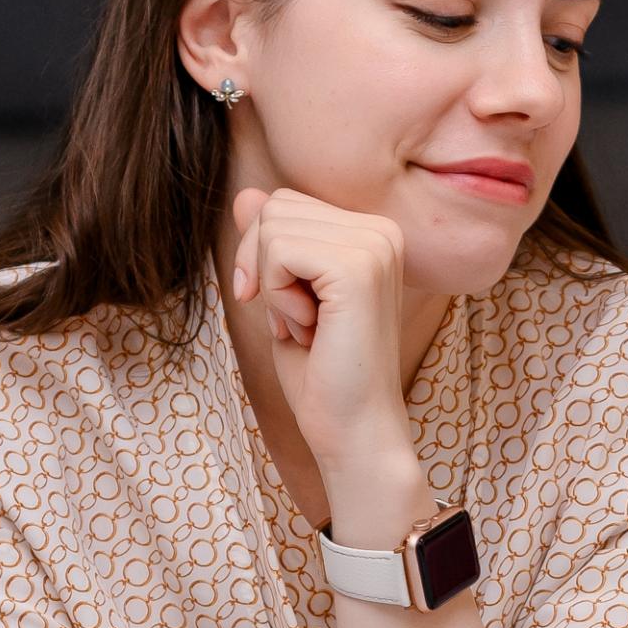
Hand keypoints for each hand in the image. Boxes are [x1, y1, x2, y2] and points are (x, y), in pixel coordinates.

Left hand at [229, 188, 423, 536]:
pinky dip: (276, 295)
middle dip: (263, 267)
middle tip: (299, 323)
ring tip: (309, 328)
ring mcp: (374, 246)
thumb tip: (245, 194)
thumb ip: (272, 244)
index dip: (264, 257)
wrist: (354, 432)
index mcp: (373, 235)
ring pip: (273, 226)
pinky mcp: (357, 267)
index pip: (286, 205)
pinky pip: (278, 249)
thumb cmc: (323, 378)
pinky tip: (308, 329)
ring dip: (272, 286)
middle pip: (276, 206)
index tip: (290, 311)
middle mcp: (382, 231)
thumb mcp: (285, 298)